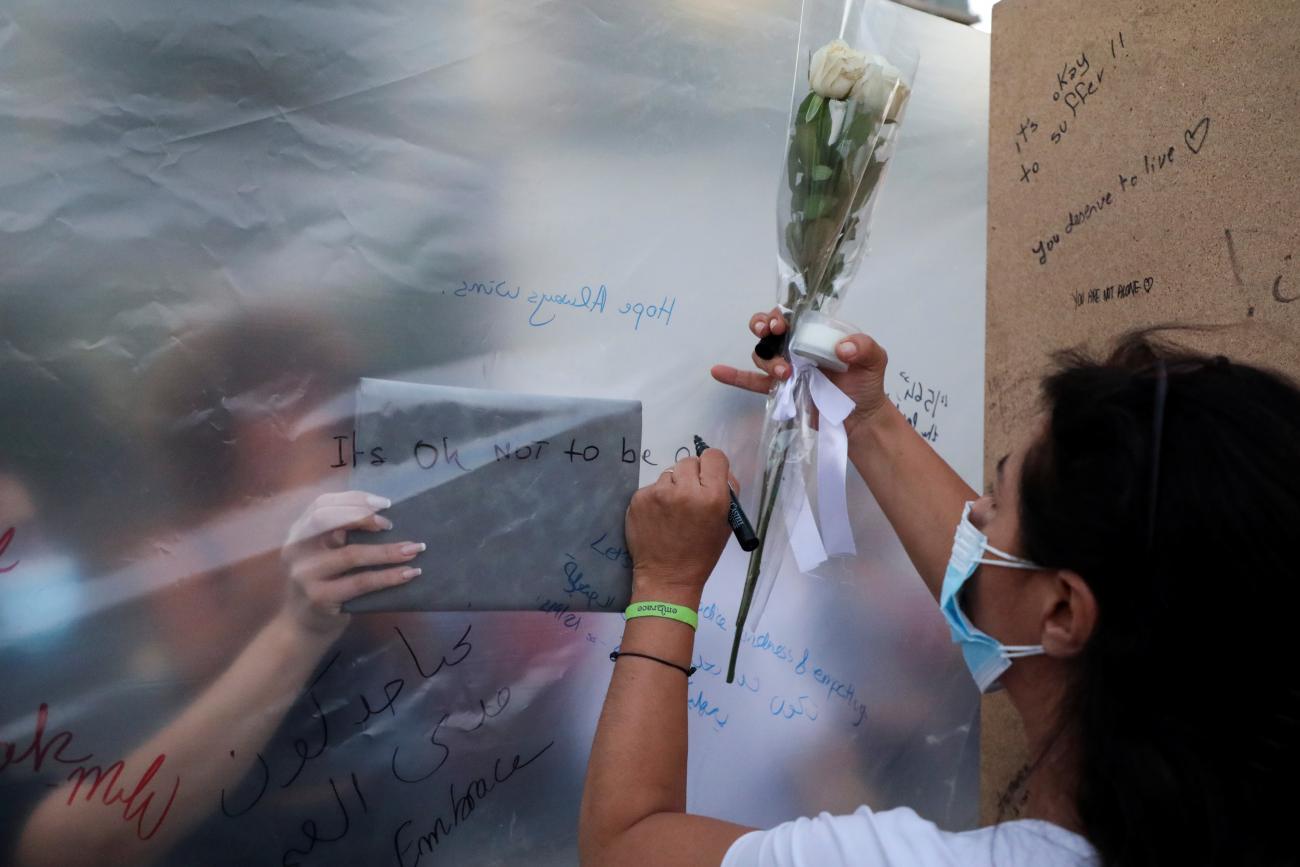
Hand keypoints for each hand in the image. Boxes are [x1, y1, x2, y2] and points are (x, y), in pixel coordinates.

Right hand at [278, 491, 424, 638]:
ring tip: (414, 549)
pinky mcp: (320, 598)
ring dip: (387, 551)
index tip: (383, 503)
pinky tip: (409, 573)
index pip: (322, 505)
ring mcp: (305, 575)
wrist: (302, 627)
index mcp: (298, 533)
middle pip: (327, 520)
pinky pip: (360, 582)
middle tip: (390, 524)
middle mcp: (296, 550)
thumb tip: (385, 516)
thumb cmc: (323, 583)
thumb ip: (339, 534)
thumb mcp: (323, 554)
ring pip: (351, 554)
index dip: (353, 499)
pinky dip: (388, 576)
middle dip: (363, 517)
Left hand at [625, 451, 735, 599]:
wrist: (667, 577)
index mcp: (713, 497)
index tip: (708, 477)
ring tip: (672, 512)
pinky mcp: (639, 499)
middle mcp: (686, 490)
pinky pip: (652, 488)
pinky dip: (656, 499)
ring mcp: (659, 493)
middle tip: (689, 496)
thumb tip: (718, 471)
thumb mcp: (724, 524)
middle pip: (689, 462)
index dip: (712, 466)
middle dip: (691, 476)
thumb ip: (725, 493)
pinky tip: (658, 518)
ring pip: (669, 474)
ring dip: (673, 487)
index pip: (714, 456)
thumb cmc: (701, 554)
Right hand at [710, 306, 890, 436]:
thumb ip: (863, 348)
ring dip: (767, 360)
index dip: (780, 315)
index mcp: (814, 334)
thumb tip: (843, 348)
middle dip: (763, 326)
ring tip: (784, 374)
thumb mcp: (875, 360)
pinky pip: (752, 381)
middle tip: (772, 333)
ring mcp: (786, 368)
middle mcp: (796, 347)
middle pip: (769, 330)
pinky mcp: (779, 390)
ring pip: (762, 354)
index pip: (792, 316)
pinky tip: (717, 371)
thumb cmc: (866, 385)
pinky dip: (734, 376)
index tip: (780, 325)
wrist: (859, 419)